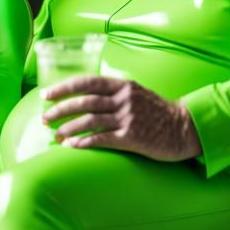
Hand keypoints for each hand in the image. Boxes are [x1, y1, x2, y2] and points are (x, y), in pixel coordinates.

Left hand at [42, 76, 201, 161]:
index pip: (86, 82)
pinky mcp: (132, 137)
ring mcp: (128, 118)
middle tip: (45, 118)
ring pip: (89, 121)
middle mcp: (124, 99)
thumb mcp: (136, 93)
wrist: (184, 128)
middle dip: (60, 110)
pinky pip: (102, 139)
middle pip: (83, 102)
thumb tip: (84, 97)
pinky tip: (72, 146)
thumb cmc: (158, 112)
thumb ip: (113, 93)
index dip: (63, 88)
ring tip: (56, 135)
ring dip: (68, 128)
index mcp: (123, 85)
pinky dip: (84, 142)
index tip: (46, 95)